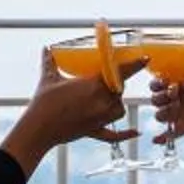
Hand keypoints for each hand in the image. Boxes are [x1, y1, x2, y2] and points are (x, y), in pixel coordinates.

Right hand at [13, 56, 130, 156]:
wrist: (38, 128)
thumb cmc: (43, 102)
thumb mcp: (48, 78)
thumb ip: (49, 62)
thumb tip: (45, 49)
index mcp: (93, 85)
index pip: (119, 72)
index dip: (134, 65)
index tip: (145, 59)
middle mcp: (101, 101)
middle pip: (118, 90)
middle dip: (114, 85)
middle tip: (103, 80)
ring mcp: (99, 118)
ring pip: (119, 109)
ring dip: (116, 103)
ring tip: (103, 99)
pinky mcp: (94, 131)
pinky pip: (114, 134)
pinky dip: (125, 134)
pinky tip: (136, 132)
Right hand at [152, 69, 183, 146]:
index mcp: (177, 83)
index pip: (159, 83)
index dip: (157, 83)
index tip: (164, 81)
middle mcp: (175, 98)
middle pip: (155, 99)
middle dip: (159, 96)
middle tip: (173, 93)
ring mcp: (178, 113)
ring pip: (160, 115)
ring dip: (163, 112)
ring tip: (176, 107)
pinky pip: (169, 135)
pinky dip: (162, 138)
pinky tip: (157, 139)